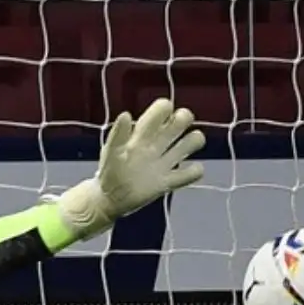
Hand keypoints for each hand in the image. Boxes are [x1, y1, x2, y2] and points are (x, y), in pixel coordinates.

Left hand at [56, 98, 205, 240]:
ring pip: (191, 142)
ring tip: (180, 151)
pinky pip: (191, 174)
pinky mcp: (169, 182)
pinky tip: (184, 174)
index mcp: (143, 133)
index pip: (161, 110)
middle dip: (184, 117)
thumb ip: (118, 134)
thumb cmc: (109, 170)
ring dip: (194, 141)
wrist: (109, 197)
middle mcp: (157, 144)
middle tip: (175, 128)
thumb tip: (126, 114)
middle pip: (180, 120)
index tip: (165, 111)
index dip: (166, 107)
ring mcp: (164, 162)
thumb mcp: (111, 151)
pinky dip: (194, 172)